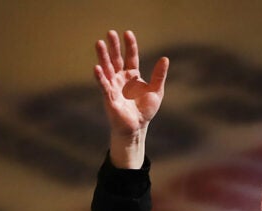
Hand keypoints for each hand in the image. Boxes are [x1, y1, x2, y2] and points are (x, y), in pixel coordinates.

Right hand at [94, 30, 168, 167]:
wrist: (137, 127)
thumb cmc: (145, 109)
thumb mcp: (156, 90)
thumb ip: (159, 75)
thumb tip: (165, 59)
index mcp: (132, 75)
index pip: (130, 57)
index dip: (130, 46)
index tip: (127, 33)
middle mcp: (121, 78)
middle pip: (116, 59)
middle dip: (113, 47)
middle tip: (110, 33)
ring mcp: (113, 86)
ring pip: (107, 68)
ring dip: (103, 56)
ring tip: (99, 43)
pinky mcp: (109, 97)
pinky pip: (104, 85)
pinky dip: (100, 77)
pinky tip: (97, 67)